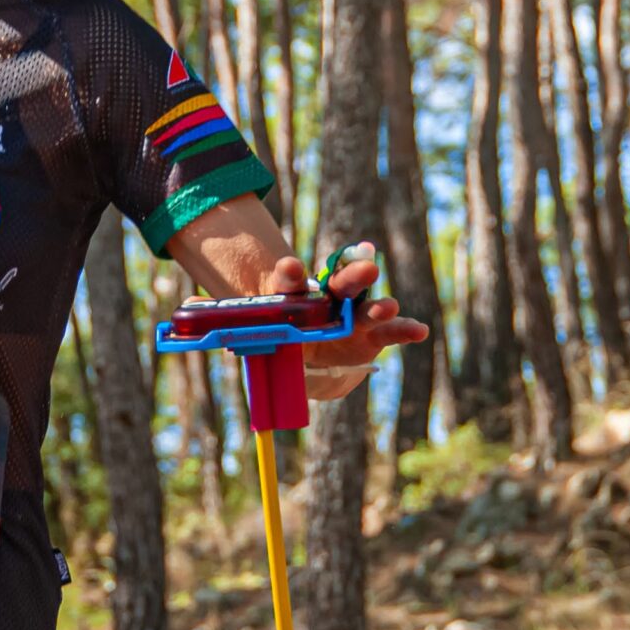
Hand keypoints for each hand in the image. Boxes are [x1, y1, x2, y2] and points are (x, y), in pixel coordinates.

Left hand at [258, 244, 429, 403]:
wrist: (308, 362)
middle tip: (368, 270)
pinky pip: (389, 333)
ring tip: (388, 306)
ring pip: (366, 310)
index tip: (291, 268)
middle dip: (352, 278)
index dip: (290, 275)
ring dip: (379, 307)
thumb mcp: (261, 337)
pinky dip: (405, 330)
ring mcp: (352, 319)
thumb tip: (209, 321)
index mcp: (296, 298)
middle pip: (339, 286)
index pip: (290, 282)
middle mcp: (328, 301)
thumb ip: (246, 331)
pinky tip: (419, 330)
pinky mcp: (371, 338)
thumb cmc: (284, 342)